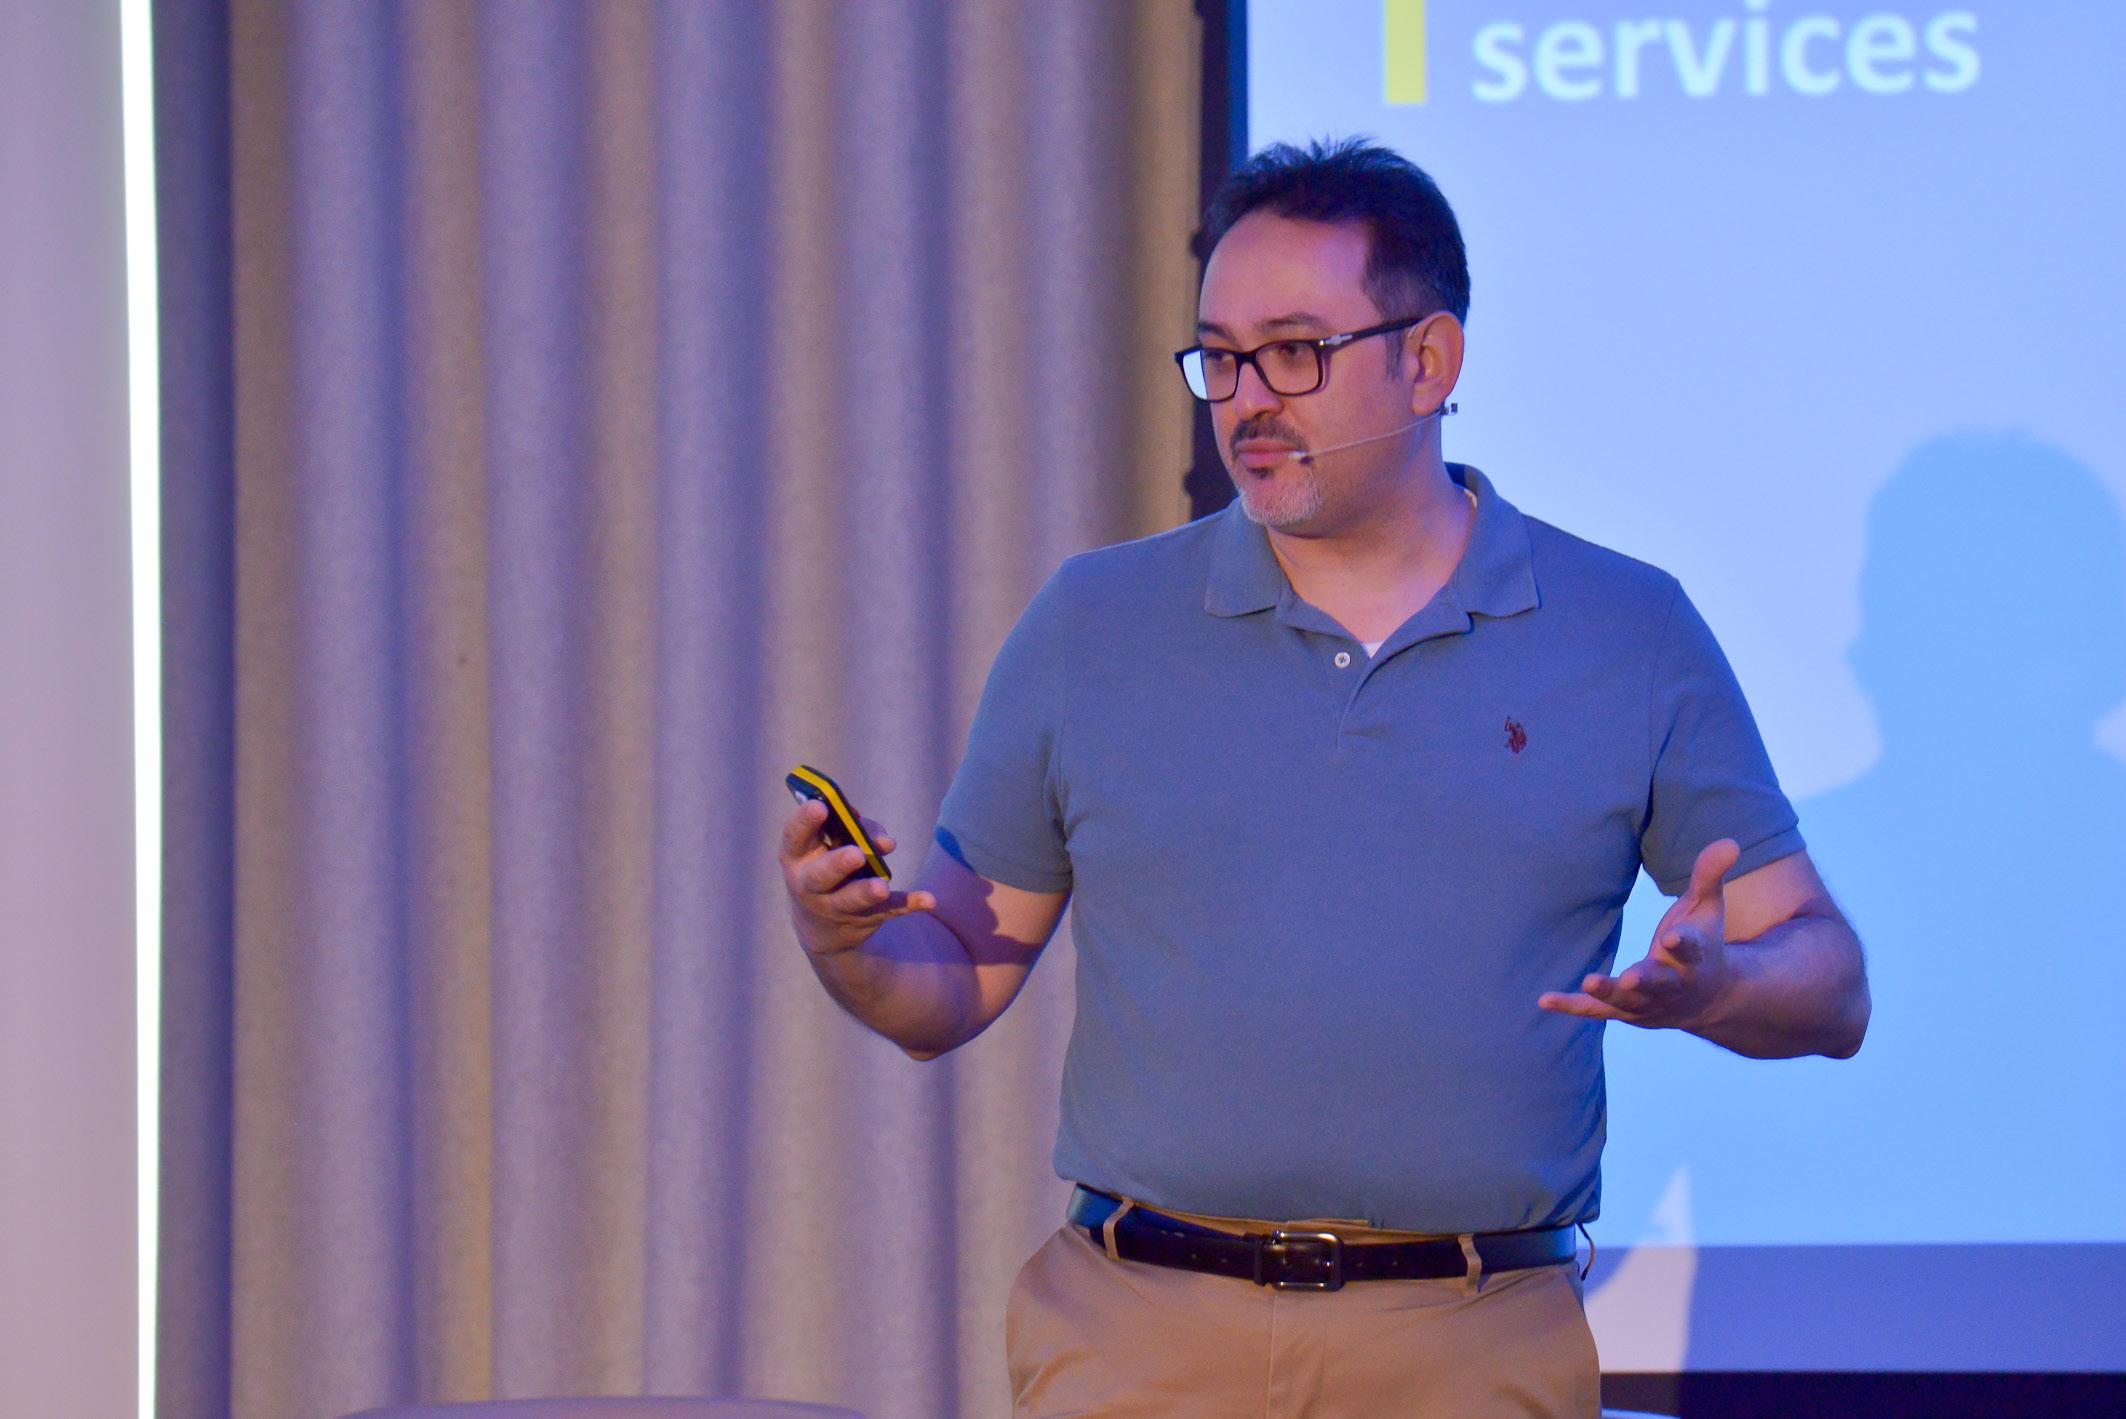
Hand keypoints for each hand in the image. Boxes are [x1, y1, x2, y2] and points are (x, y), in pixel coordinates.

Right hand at [779, 798, 936, 955]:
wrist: (821, 923)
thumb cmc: (825, 863)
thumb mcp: (826, 845)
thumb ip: (851, 829)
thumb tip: (875, 834)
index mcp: (797, 857)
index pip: (794, 837)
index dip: (805, 821)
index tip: (821, 805)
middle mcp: (810, 885)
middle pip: (821, 876)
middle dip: (838, 864)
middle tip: (856, 854)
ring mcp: (835, 906)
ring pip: (851, 899)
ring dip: (867, 892)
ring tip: (881, 886)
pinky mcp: (864, 917)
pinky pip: (887, 911)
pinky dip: (908, 904)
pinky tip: (928, 900)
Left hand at [1538, 838, 1739, 1030]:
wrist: (1709, 998)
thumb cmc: (1703, 944)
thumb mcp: (1707, 909)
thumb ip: (1709, 876)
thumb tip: (1729, 841)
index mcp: (1695, 957)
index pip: (1691, 948)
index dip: (1683, 942)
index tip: (1672, 936)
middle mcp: (1674, 984)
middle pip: (1660, 983)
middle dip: (1646, 981)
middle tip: (1632, 978)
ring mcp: (1649, 1002)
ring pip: (1628, 1001)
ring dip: (1609, 993)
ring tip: (1590, 981)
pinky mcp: (1626, 1011)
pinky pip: (1597, 1010)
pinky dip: (1574, 1005)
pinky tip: (1546, 999)